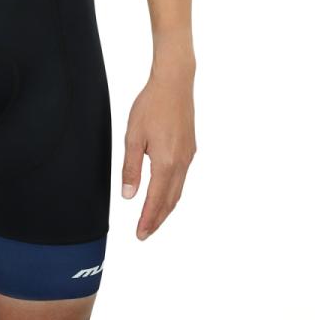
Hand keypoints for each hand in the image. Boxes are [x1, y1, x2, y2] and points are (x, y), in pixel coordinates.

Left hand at [122, 64, 195, 239]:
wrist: (174, 84)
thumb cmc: (151, 106)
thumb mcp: (133, 136)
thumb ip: (131, 168)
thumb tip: (129, 196)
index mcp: (165, 163)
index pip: (155, 200)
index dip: (148, 219)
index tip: (140, 235)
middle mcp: (181, 163)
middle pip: (170, 200)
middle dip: (157, 219)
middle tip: (145, 234)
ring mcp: (188, 156)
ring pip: (177, 190)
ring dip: (166, 207)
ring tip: (154, 219)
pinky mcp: (190, 149)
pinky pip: (182, 178)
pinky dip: (172, 192)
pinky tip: (165, 192)